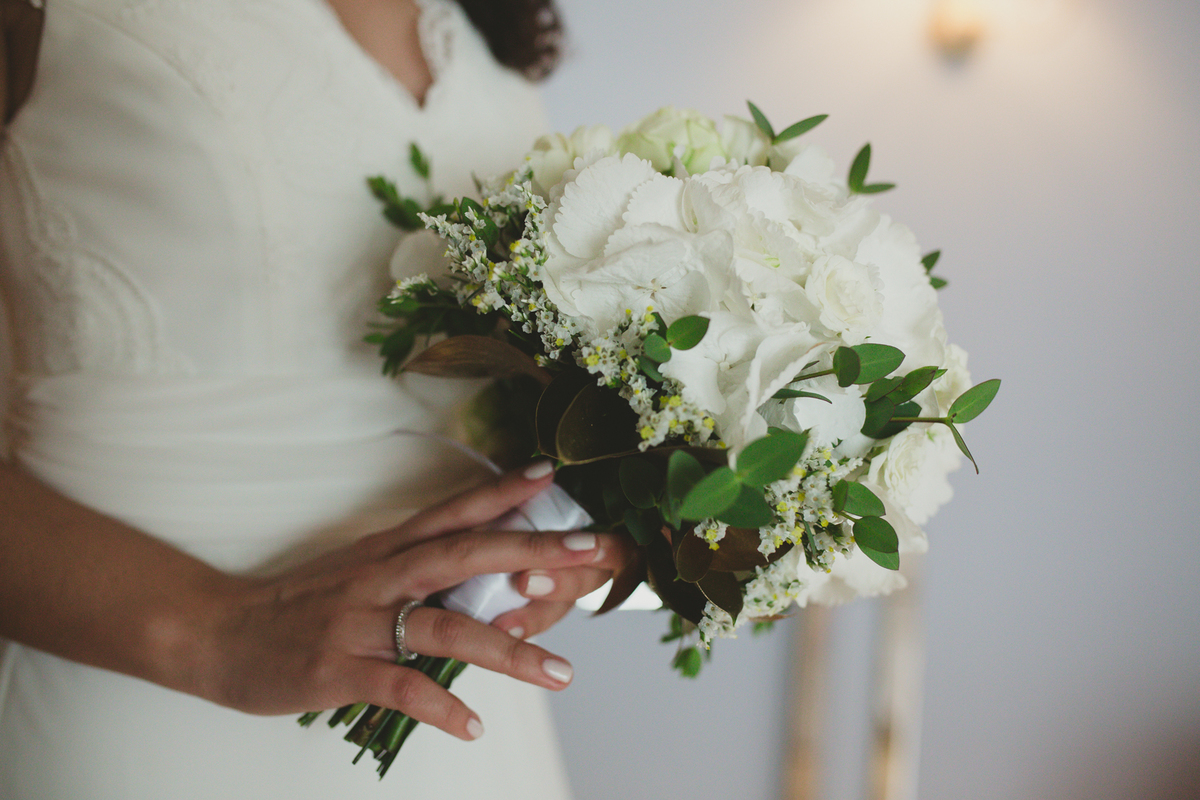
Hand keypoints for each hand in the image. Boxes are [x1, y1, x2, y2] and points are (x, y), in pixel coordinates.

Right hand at [198, 464, 629, 741]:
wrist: (218, 632)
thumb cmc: (298, 603)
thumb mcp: (358, 569)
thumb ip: (414, 565)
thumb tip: (478, 568)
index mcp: (386, 550)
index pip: (453, 512)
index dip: (502, 491)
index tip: (550, 474)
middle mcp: (380, 576)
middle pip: (465, 554)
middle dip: (532, 551)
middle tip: (590, 552)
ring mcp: (360, 622)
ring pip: (445, 627)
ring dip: (508, 649)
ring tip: (560, 673)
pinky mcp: (337, 669)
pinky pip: (399, 687)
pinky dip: (438, 706)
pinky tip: (472, 727)